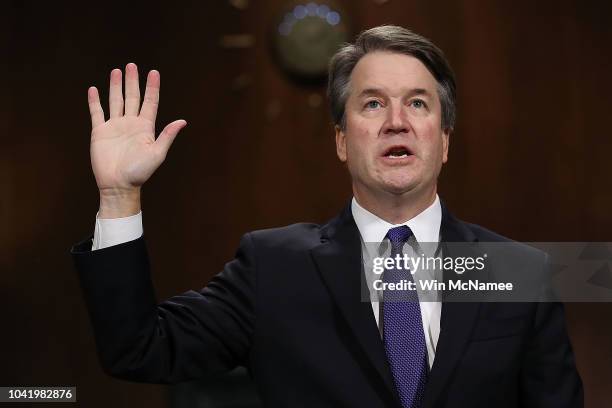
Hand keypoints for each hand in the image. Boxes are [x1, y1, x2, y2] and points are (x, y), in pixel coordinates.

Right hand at [87, 63, 185, 216]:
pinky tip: (94, 90)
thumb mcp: (157, 154)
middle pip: (132, 97)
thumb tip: (183, 121)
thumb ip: (167, 136)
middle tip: (131, 65)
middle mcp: (131, 124)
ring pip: (116, 101)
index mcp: (145, 127)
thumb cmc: (140, 172)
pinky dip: (95, 101)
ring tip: (116, 71)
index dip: (152, 87)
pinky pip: (97, 113)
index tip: (154, 72)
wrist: (118, 185)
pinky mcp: (100, 132)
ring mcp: (115, 126)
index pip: (150, 102)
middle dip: (132, 81)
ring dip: (116, 86)